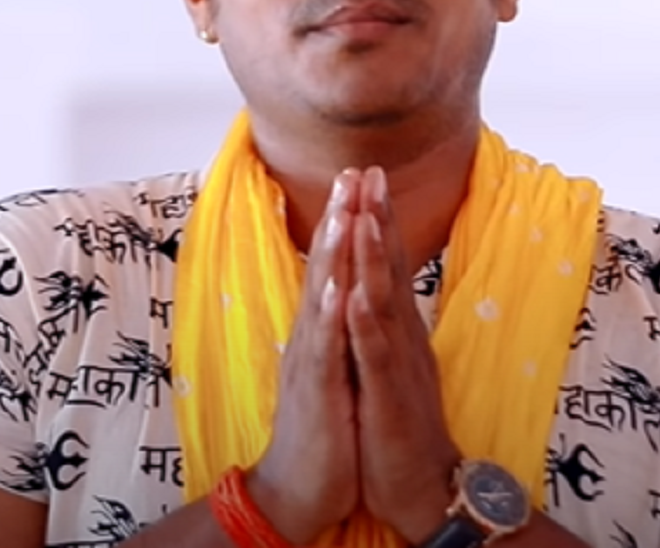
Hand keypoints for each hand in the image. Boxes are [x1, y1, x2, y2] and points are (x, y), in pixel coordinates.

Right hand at [248, 171, 360, 543]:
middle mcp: (312, 334)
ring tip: (343, 209)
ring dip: (333, 251)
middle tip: (351, 170)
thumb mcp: (335, 366)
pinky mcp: (315, 390)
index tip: (362, 179)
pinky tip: (338, 286)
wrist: (297, 488)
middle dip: (339, 216)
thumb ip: (339, 327)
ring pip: (322, 294)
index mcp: (322, 328)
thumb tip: (349, 290)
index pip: (336, 264)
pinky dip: (330, 315)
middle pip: (326, 265)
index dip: (348, 221)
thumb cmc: (323, 427)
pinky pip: (324, 347)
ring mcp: (311, 359)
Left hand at [347, 166, 461, 542]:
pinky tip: (355, 294)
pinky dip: (366, 323)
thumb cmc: (401, 425)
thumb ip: (385, 326)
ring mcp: (398, 363)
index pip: (388, 264)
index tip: (366, 177)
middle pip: (390, 267)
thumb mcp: (391, 365)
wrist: (425, 486)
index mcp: (397, 329)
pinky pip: (375, 355)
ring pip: (384, 300)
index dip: (377, 219)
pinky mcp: (389, 395)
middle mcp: (402, 336)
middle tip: (368, 171)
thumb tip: (375, 288)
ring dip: (375, 255)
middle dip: (378, 217)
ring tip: (364, 213)